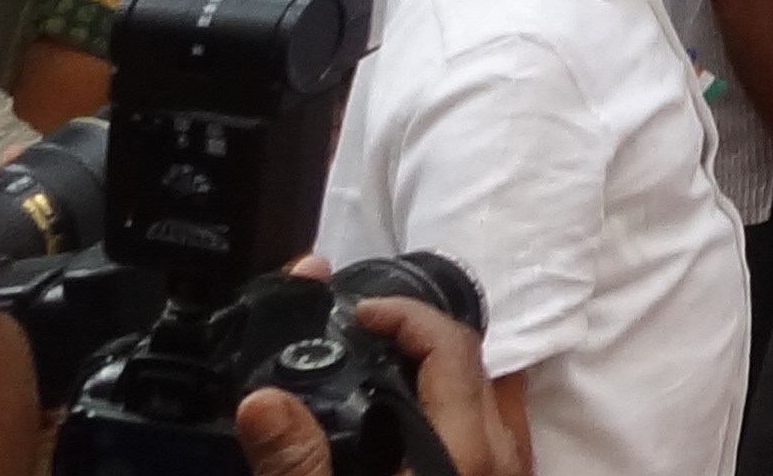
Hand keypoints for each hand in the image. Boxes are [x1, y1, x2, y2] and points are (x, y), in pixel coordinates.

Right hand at [238, 290, 521, 475]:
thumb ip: (298, 465)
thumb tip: (263, 401)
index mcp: (463, 451)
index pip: (451, 346)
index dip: (404, 315)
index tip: (357, 312)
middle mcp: (500, 453)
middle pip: (474, 361)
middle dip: (419, 334)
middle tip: (361, 334)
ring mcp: (509, 471)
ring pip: (487, 394)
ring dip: (438, 371)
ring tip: (378, 371)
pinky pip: (489, 428)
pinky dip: (451, 406)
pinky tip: (405, 422)